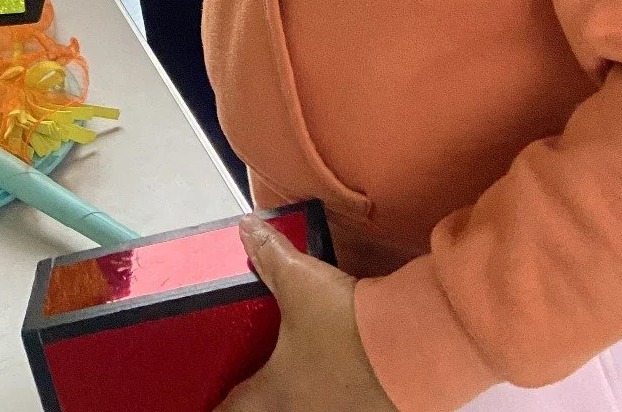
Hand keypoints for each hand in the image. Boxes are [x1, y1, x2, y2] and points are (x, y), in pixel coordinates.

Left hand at [216, 217, 395, 411]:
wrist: (411, 347)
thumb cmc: (347, 324)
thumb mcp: (302, 281)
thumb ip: (271, 256)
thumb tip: (247, 228)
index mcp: (274, 393)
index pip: (230, 410)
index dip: (217, 405)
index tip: (211, 399)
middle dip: (255, 399)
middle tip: (250, 382)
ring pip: (304, 410)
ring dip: (295, 397)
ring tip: (296, 374)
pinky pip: (338, 406)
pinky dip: (331, 394)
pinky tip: (335, 373)